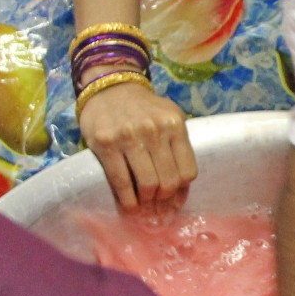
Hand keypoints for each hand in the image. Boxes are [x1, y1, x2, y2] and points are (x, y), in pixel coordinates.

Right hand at [79, 77, 197, 210]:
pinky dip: (128, 201)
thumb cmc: (143, 109)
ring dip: (146, 202)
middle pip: (168, 181)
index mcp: (175, 124)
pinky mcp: (106, 144)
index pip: (187, 172)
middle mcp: (154, 130)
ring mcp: (129, 136)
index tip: (174, 200)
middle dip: (163, 201)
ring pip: (146, 184)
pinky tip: (130, 206)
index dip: (181, 192)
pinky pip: (121, 182)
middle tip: (157, 207)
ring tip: (144, 206)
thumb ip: (177, 149)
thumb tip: (179, 193)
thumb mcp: (168, 119)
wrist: (110, 88)